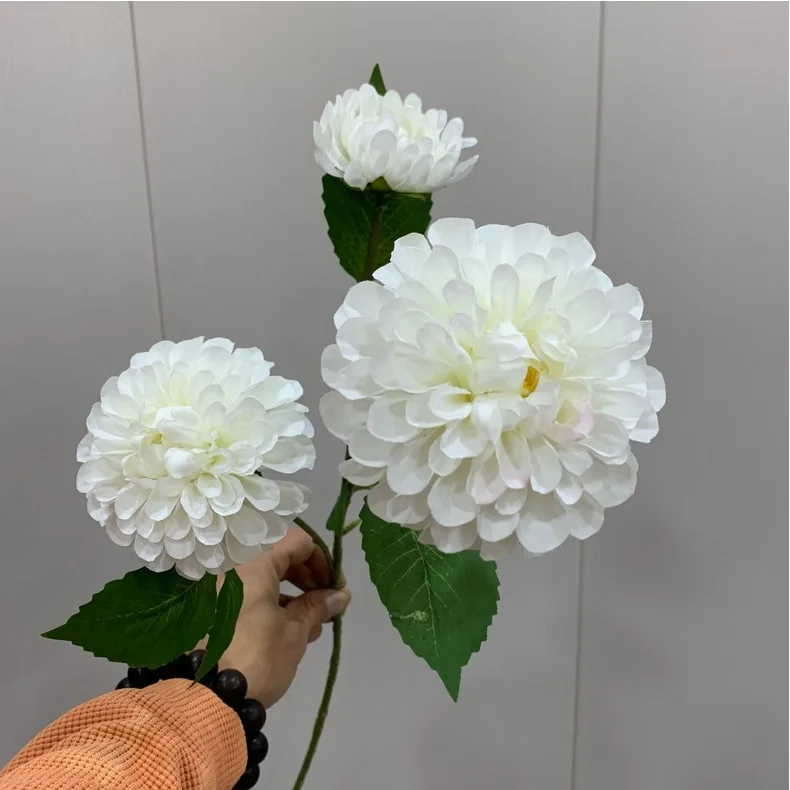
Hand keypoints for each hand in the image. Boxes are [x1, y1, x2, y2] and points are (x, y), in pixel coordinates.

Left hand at [216, 527, 349, 707]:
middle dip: (307, 579)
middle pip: (279, 559)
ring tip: (311, 624)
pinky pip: (246, 597)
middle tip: (326, 603)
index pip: (297, 543)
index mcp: (254, 567)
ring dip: (291, 595)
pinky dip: (269, 606)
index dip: (322, 561)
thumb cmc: (257, 659)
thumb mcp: (295, 633)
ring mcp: (218, 593)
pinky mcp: (210, 614)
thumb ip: (318, 607)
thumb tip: (340, 595)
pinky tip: (286, 631)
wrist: (205, 700)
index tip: (334, 586)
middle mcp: (232, 572)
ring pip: (263, 580)